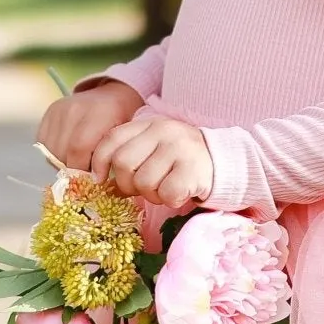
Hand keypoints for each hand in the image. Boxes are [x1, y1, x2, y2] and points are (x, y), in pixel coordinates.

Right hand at [37, 79, 142, 169]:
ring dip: (64, 162)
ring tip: (80, 159)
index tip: (93, 179)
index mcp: (99, 112)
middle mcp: (74, 108)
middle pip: (63, 152)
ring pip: (52, 151)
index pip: (79, 148)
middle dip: (75, 169)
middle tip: (89, 171)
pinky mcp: (48, 113)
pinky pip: (45, 145)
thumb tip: (93, 182)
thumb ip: (110, 157)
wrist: (112, 96)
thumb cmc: (123, 121)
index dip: (83, 170)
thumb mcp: (125, 137)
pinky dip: (55, 154)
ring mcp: (59, 110)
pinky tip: (69, 150)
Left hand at [90, 114, 213, 207]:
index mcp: (149, 124)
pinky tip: (179, 193)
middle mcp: (163, 131)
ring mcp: (178, 148)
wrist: (224, 161)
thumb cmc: (180, 160)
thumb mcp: (154, 148)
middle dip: (127, 184)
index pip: (112, 139)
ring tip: (166, 188)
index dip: (99, 161)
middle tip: (143, 188)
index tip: (100, 179)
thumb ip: (129, 156)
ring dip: (151, 194)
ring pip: (143, 183)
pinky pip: (165, 194)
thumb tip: (102, 182)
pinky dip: (170, 200)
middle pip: (123, 163)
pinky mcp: (192, 169)